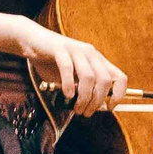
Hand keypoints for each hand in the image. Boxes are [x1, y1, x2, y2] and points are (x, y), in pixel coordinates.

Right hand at [11, 19, 127, 117]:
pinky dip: (68, 85)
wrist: (32, 41)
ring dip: (83, 98)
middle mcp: (91, 53)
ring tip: (76, 108)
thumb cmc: (52, 62)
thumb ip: (83, 89)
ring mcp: (76, 50)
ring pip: (88, 77)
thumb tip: (94, 109)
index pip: (120, 77)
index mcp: (98, 60)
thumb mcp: (72, 77)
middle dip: (97, 101)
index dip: (119, 95)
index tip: (110, 108)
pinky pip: (68, 69)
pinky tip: (67, 95)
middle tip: (86, 113)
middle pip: (105, 80)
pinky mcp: (60, 49)